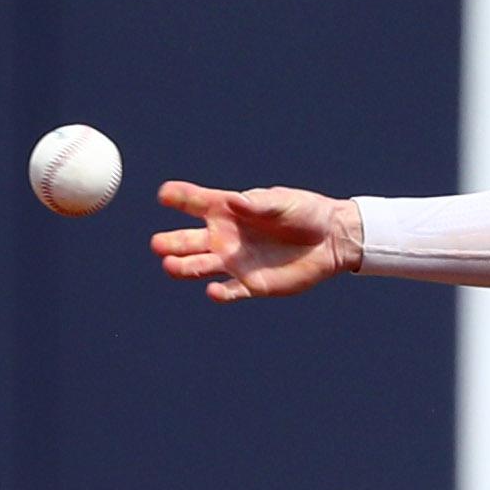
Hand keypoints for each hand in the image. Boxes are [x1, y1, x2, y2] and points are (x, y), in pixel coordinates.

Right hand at [153, 181, 363, 302]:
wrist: (330, 240)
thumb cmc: (305, 212)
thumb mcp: (282, 202)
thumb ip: (258, 204)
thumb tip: (235, 202)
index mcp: (227, 210)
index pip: (194, 202)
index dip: (178, 197)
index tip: (164, 195)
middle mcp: (224, 237)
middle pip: (187, 240)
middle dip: (170, 242)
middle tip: (159, 245)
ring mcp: (234, 261)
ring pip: (199, 267)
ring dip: (184, 267)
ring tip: (171, 266)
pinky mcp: (251, 284)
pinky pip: (230, 291)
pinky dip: (220, 293)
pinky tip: (213, 292)